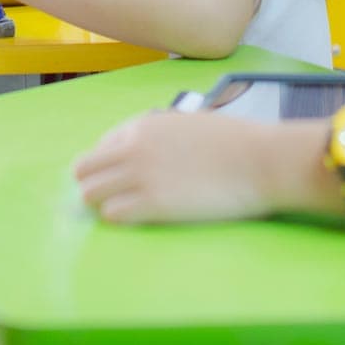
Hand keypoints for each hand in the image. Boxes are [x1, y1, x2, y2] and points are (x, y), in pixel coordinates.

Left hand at [74, 111, 277, 224]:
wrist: (260, 160)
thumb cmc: (234, 143)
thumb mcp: (187, 125)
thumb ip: (159, 137)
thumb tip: (143, 154)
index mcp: (142, 125)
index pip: (100, 148)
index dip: (109, 167)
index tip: (123, 180)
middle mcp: (133, 147)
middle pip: (84, 171)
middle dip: (96, 186)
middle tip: (118, 200)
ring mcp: (140, 175)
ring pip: (90, 194)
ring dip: (104, 204)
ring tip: (130, 211)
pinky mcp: (153, 203)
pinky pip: (112, 214)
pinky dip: (121, 219)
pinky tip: (141, 218)